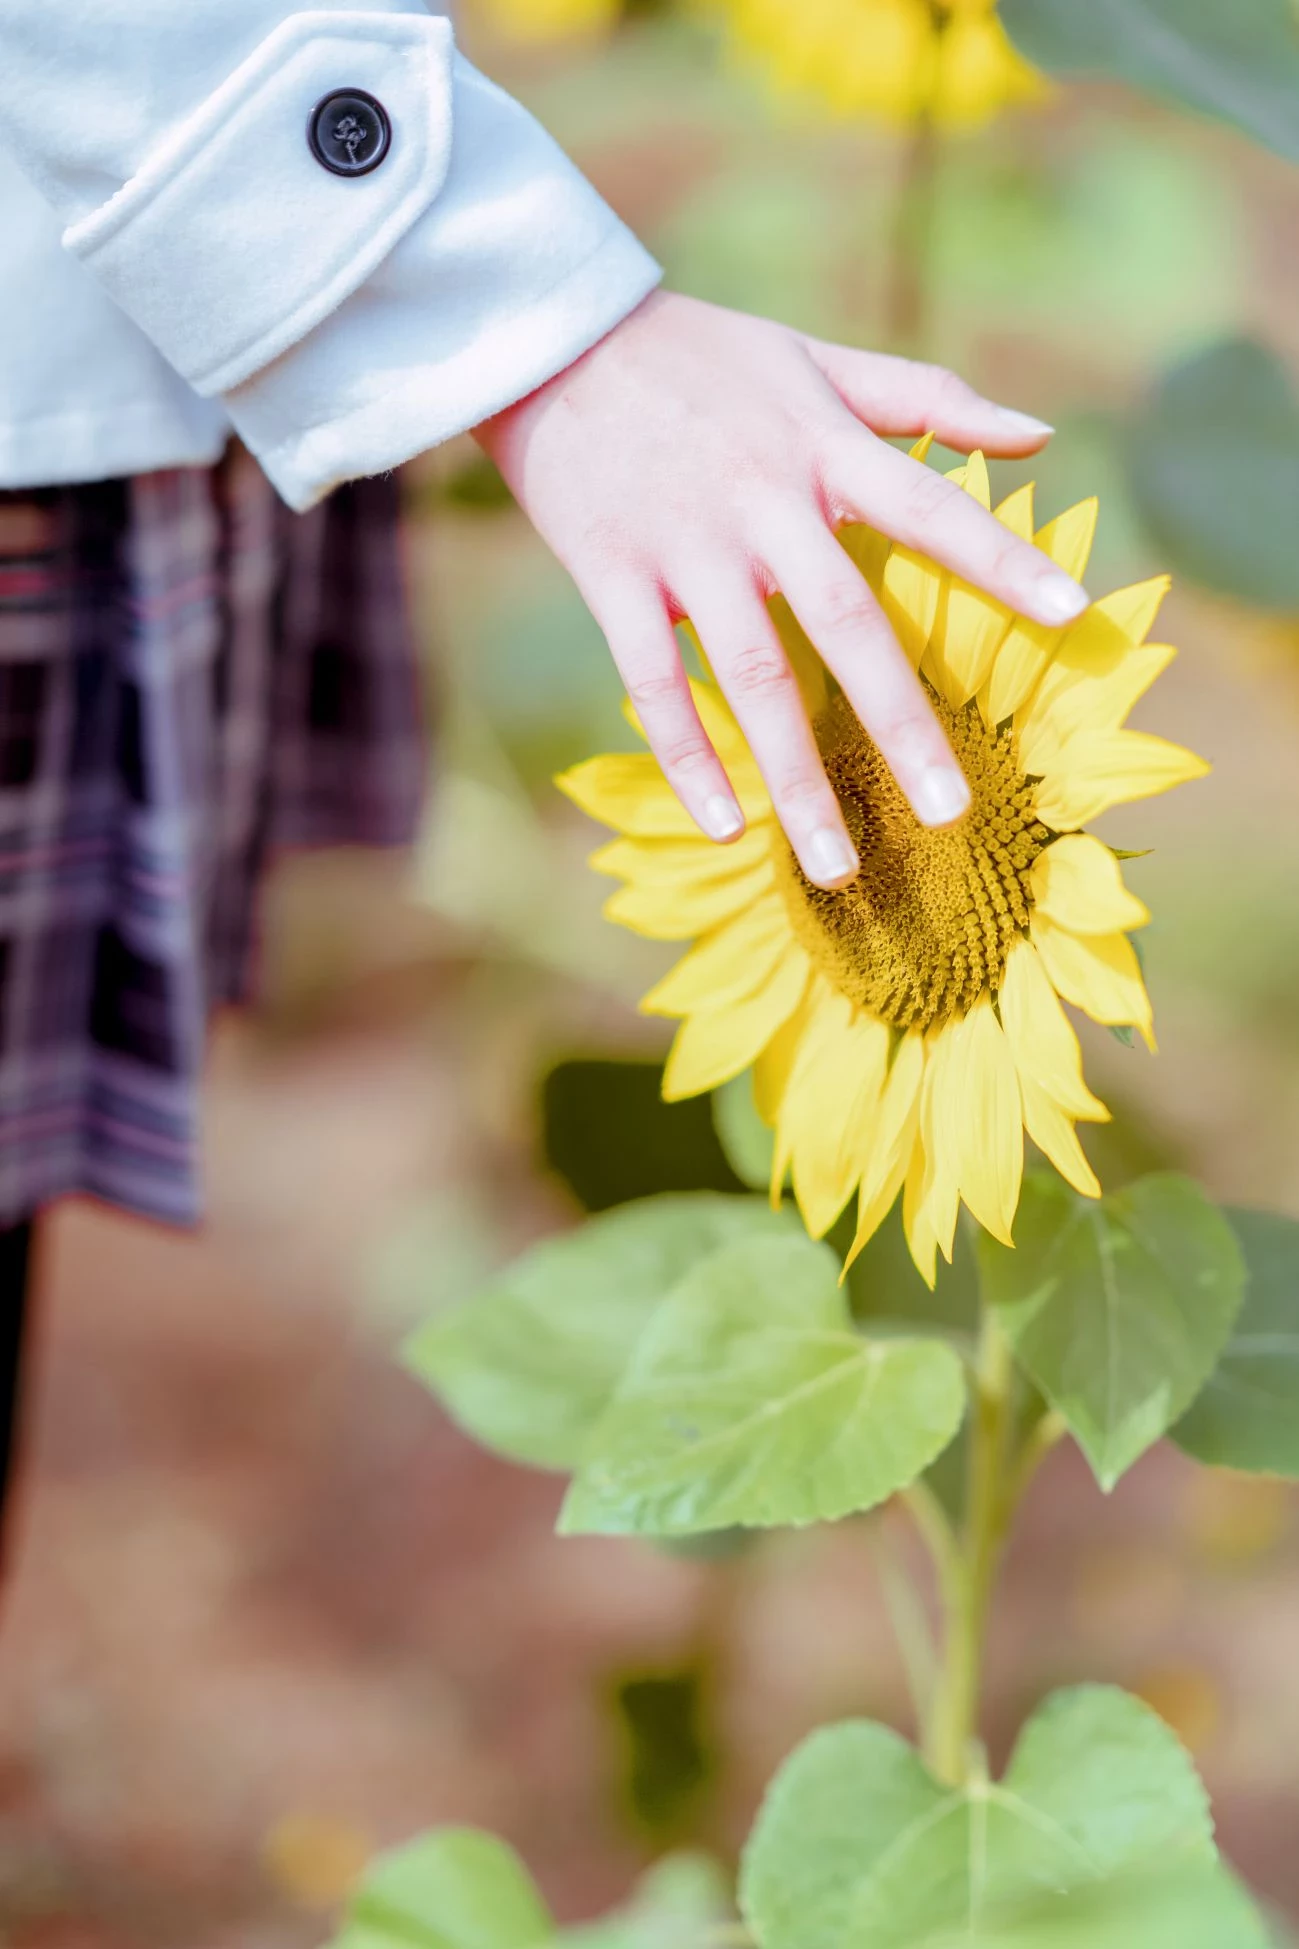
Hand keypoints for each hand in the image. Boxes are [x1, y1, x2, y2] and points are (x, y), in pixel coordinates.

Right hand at [473, 291, 1085, 890]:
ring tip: (836, 867)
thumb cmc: (701, 354)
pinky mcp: (612, 575)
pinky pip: (654, 683)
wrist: (552, 334)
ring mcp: (685, 545)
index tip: (1071, 616)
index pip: (931, 506)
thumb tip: (1040, 433)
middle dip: (900, 724)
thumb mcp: (819, 357)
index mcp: (822, 447)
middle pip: (845, 624)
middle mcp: (762, 502)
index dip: (1002, 559)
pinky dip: (687, 758)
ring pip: (751, 678)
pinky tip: (728, 827)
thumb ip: (929, 397)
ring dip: (794, 779)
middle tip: (949, 813)